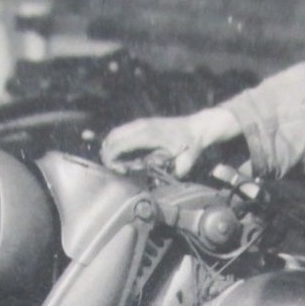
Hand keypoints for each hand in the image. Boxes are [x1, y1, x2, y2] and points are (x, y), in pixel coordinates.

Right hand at [100, 108, 243, 176]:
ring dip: (110, 148)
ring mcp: (141, 122)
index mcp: (149, 135)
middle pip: (113, 138)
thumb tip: (156, 183)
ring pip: (114, 133)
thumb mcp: (184, 164)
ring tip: (115, 163)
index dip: (112, 158)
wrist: (196, 127)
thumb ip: (169, 174)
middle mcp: (142, 126)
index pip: (120, 144)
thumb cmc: (190, 147)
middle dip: (108, 155)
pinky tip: (119, 153)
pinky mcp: (141, 122)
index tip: (116, 171)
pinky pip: (121, 131)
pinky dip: (115, 142)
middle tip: (114, 170)